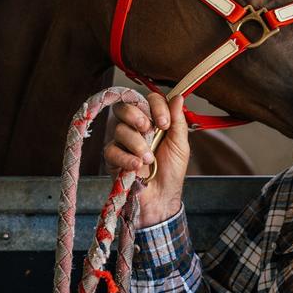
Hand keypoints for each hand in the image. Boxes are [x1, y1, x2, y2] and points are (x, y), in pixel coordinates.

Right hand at [103, 92, 189, 226]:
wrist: (162, 196)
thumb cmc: (172, 170)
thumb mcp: (180, 144)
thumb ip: (178, 120)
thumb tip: (178, 96)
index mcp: (153, 121)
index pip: (149, 100)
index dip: (156, 107)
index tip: (165, 123)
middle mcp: (135, 127)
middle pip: (125, 107)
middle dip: (137, 117)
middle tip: (148, 130)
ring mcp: (122, 142)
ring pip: (120, 129)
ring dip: (137, 144)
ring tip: (149, 160)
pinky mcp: (112, 157)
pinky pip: (111, 150)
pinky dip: (126, 158)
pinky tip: (137, 167)